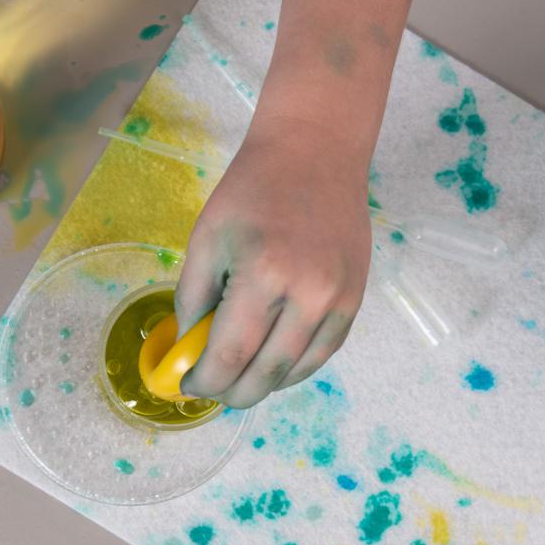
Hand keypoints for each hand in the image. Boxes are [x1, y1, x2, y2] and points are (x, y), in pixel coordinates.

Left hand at [173, 118, 370, 407]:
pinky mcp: (355, 298)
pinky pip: (324, 352)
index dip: (206, 380)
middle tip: (213, 390)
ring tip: (239, 381)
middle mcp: (308, 294)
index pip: (231, 354)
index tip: (189, 384)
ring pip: (297, 370)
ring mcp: (338, 299)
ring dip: (264, 386)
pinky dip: (295, 368)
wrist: (315, 153)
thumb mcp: (206, 237)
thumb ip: (193, 298)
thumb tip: (189, 349)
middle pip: (266, 373)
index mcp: (263, 274)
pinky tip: (273, 367)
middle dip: (233, 392)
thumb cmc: (253, 190)